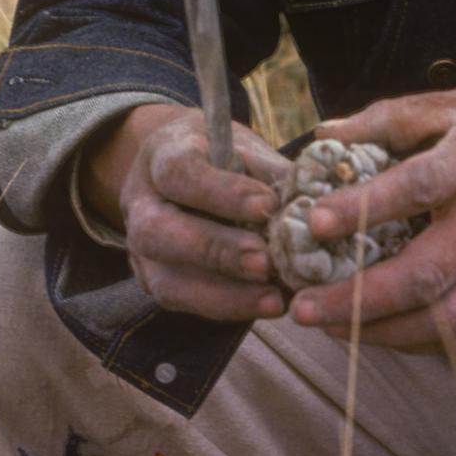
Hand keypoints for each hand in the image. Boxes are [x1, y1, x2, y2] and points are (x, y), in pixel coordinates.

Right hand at [81, 102, 293, 321]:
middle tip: (265, 262)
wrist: (182, 170)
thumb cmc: (221, 157)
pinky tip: (267, 305)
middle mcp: (140, 204)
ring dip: (224, 294)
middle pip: (159, 232)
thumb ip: (272, 173)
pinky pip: (184, 303)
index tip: (266, 205)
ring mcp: (140, 249)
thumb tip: (316, 202)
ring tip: (275, 299)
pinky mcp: (154, 281)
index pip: (181, 174)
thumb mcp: (245, 149)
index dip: (222, 192)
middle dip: (216, 250)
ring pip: (166, 281)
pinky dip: (227, 307)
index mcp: (162, 156)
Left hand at [290, 84, 455, 353]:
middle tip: (306, 307)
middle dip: (362, 298)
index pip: (419, 186)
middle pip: (429, 271)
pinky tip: (379, 335)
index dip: (366, 206)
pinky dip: (419, 341)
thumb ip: (393, 117)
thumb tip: (326, 134)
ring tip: (332, 329)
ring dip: (385, 332)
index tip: (316, 222)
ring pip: (448, 316)